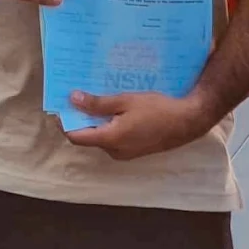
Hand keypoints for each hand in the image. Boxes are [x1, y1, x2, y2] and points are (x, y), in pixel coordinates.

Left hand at [64, 90, 218, 159]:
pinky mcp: (136, 149)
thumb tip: (73, 100)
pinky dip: (109, 125)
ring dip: (96, 121)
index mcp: (110, 140)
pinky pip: (114, 138)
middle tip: (77, 96)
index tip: (59, 105)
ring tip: (94, 98)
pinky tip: (113, 108)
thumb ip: (97, 104)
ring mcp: (127, 153)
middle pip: (88, 137)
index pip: (76, 136)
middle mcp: (116, 151)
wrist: (189, 120)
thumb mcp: (125, 101)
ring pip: (102, 137)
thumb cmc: (157, 109)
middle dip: (80, 118)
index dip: (64, 122)